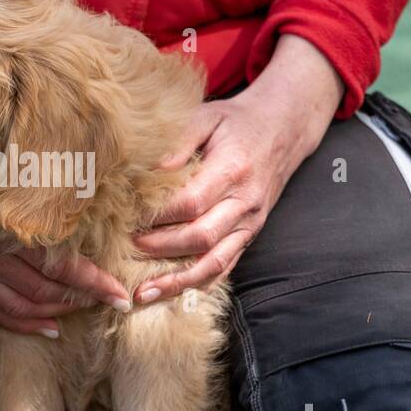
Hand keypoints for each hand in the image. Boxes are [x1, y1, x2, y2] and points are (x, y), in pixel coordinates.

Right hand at [0, 211, 131, 336]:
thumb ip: (33, 193)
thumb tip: (78, 199)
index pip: (55, 263)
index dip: (90, 281)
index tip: (118, 292)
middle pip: (41, 289)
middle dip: (81, 299)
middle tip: (112, 302)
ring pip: (19, 304)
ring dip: (55, 312)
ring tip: (83, 312)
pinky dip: (23, 322)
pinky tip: (46, 327)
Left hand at [132, 34, 344, 302]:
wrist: (284, 128)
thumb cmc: (236, 121)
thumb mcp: (206, 117)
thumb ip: (177, 143)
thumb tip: (145, 172)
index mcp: (233, 169)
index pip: (191, 202)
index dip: (157, 216)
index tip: (126, 219)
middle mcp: (245, 201)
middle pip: (200, 237)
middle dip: (160, 248)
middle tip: (126, 248)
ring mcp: (250, 223)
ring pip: (214, 262)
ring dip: (177, 281)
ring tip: (143, 294)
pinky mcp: (250, 234)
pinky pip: (225, 267)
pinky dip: (198, 283)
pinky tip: (172, 293)